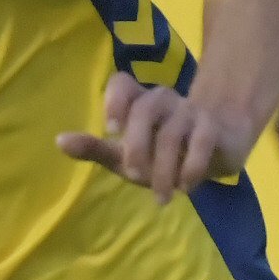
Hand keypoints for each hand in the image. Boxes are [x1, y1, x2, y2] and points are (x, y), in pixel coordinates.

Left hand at [55, 72, 258, 204]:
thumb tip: (59, 141)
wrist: (219, 148)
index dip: (116, 99)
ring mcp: (191, 110)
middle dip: (138, 145)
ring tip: (162, 196)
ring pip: (173, 132)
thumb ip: (95, 148)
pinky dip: (191, 167)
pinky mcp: (214, 127)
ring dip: (164, 169)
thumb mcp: (126, 155)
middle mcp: (163, 100)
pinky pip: (202, 141)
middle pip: (147, 108)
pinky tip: (185, 187)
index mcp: (139, 103)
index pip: (123, 83)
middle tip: (135, 176)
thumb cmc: (164, 152)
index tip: (111, 129)